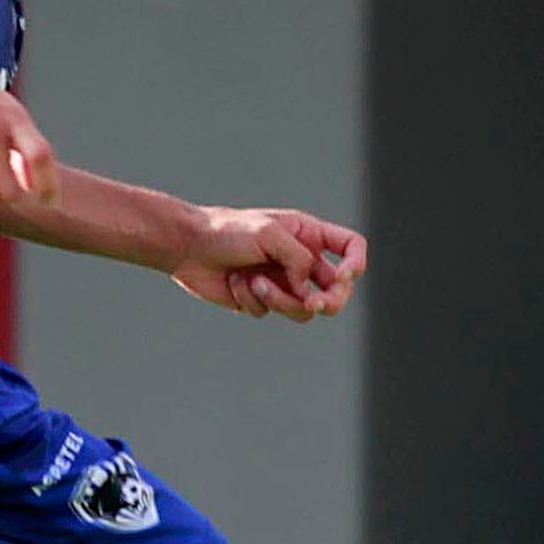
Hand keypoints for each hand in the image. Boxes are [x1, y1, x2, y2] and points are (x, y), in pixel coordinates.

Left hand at [175, 207, 367, 321]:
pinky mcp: (264, 300)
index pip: (351, 247)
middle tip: (314, 304)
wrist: (187, 248)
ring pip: (305, 309)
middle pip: (337, 289)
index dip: (356, 264)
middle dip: (328, 300)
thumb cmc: (226, 232)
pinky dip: (254, 300)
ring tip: (254, 283)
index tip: (344, 276)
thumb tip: (308, 290)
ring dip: (280, 299)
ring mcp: (284, 282)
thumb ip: (298, 260)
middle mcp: (301, 260)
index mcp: (308, 235)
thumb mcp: (268, 234)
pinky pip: (273, 312)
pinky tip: (235, 284)